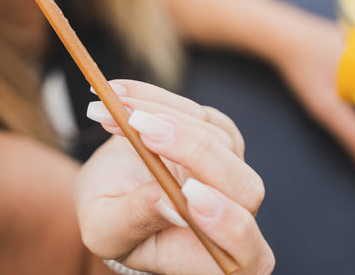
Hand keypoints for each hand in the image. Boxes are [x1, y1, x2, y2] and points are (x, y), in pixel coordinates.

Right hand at [75, 80, 274, 274]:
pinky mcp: (220, 136)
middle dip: (195, 152)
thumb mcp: (105, 229)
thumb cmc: (109, 222)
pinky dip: (159, 100)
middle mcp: (235, 217)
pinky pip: (200, 113)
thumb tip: (165, 200)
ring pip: (220, 139)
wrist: (109, 190)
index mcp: (212, 258)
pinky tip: (123, 96)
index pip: (250, 256)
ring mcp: (232, 173)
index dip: (229, 224)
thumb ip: (135, 220)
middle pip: (244, 187)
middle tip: (145, 131)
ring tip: (116, 111)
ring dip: (165, 117)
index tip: (189, 193)